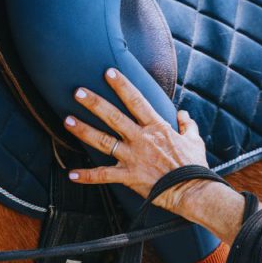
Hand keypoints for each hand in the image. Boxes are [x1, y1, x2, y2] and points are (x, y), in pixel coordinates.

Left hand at [64, 68, 211, 217]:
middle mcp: (141, 139)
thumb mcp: (194, 140)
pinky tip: (71, 174)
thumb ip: (187, 124)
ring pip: (103, 141)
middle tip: (77, 92)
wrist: (193, 190)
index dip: (122, 85)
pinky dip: (87, 176)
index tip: (108, 72)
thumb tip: (183, 114)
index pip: (136, 100)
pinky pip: (104, 175)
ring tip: (67, 121)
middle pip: (113, 116)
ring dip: (84, 130)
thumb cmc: (194, 166)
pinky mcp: (128, 176)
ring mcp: (133, 157)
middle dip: (94, 103)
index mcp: (156, 127)